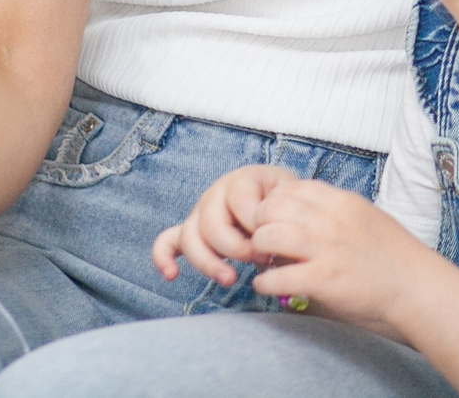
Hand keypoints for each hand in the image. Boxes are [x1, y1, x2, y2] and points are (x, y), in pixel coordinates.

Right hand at [151, 165, 292, 286]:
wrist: (280, 202)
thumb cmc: (287, 204)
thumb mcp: (294, 201)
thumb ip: (287, 215)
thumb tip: (273, 245)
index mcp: (243, 180)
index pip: (239, 199)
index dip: (256, 224)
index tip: (274, 240)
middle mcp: (216, 194)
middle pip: (211, 223)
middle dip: (236, 248)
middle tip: (260, 260)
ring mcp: (200, 213)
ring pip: (190, 237)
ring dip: (208, 262)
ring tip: (231, 279)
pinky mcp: (190, 232)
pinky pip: (167, 242)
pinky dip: (164, 257)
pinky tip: (171, 275)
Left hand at [245, 179, 442, 338]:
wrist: (417, 287)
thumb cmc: (394, 255)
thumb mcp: (366, 217)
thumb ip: (336, 212)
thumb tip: (305, 215)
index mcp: (342, 202)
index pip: (291, 188)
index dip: (274, 204)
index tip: (273, 220)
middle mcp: (331, 220)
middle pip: (273, 208)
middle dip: (260, 224)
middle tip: (262, 241)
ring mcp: (327, 249)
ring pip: (269, 236)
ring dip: (259, 250)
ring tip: (264, 261)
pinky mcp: (325, 280)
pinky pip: (278, 277)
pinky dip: (265, 282)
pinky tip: (267, 286)